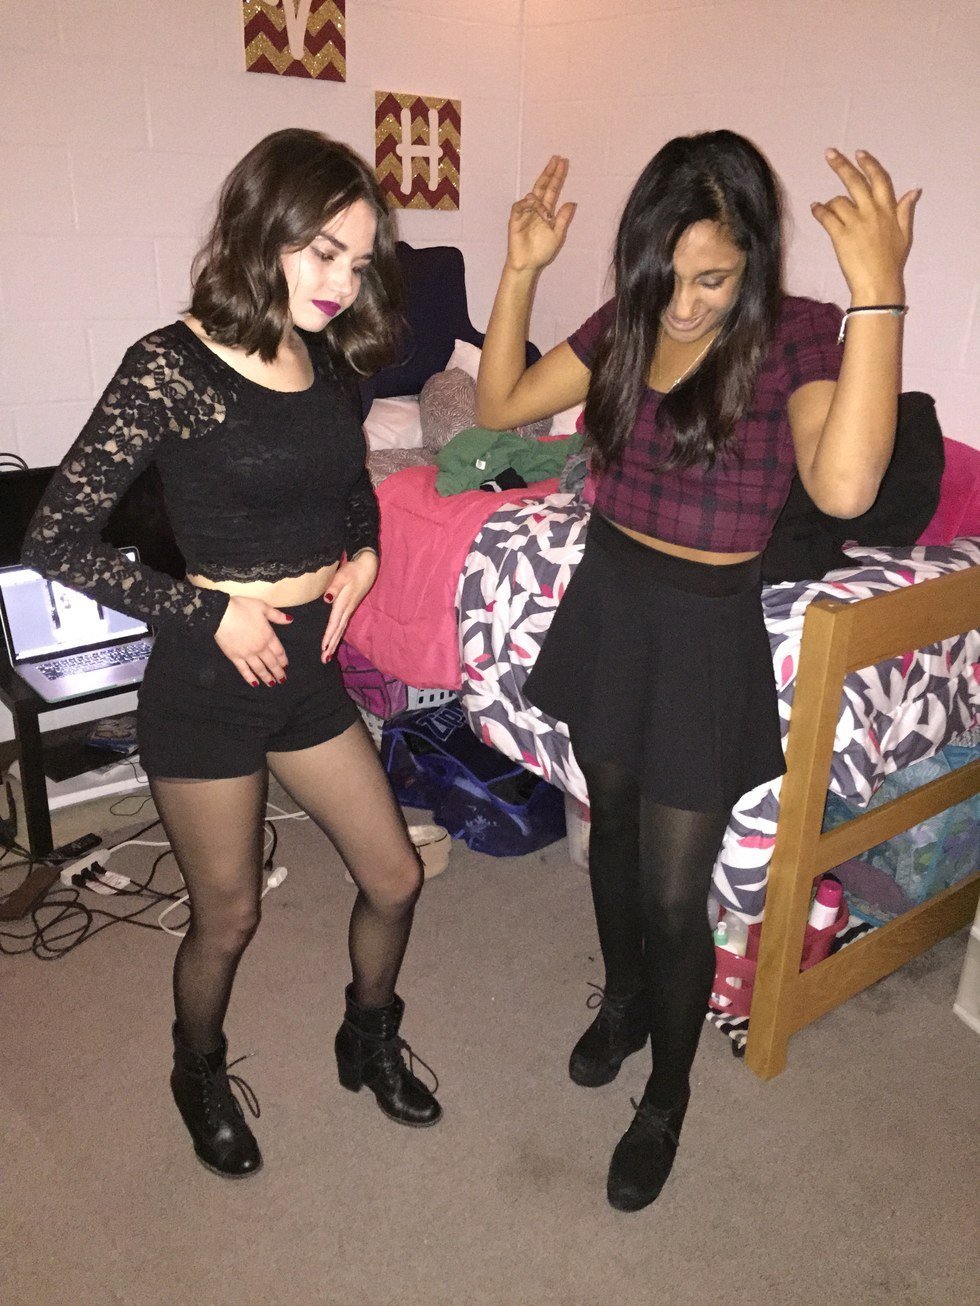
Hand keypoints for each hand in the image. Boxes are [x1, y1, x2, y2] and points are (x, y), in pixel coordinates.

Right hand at [213, 594, 290, 686]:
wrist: (222, 613)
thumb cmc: (242, 607)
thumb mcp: (263, 607)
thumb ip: (277, 616)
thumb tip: (290, 620)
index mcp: (268, 635)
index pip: (279, 651)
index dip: (283, 659)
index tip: (286, 666)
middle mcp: (260, 647)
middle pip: (271, 662)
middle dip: (278, 672)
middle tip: (282, 679)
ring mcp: (247, 654)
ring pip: (260, 669)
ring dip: (267, 677)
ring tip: (272, 683)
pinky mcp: (235, 657)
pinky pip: (244, 670)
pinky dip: (250, 678)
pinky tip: (255, 684)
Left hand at [321, 550, 378, 661]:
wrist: (367, 567)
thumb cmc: (353, 570)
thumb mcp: (342, 576)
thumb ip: (334, 588)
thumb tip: (327, 599)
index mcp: (343, 604)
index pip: (334, 624)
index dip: (328, 636)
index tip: (323, 648)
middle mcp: (346, 610)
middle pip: (338, 631)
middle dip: (331, 645)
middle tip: (324, 660)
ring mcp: (348, 610)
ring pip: (340, 630)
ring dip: (334, 643)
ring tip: (328, 656)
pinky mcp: (349, 608)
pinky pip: (342, 625)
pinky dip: (337, 635)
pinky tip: (333, 641)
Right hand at [507, 155, 576, 273]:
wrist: (528, 264)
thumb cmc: (542, 252)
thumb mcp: (558, 235)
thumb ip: (564, 219)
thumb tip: (572, 202)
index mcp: (546, 212)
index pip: (552, 189)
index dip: (557, 177)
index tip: (563, 163)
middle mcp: (536, 209)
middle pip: (542, 186)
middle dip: (549, 173)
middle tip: (556, 159)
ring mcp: (525, 213)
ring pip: (531, 196)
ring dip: (539, 200)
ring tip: (545, 215)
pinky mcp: (515, 219)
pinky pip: (519, 206)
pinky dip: (526, 204)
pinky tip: (531, 206)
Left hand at [811, 148, 919, 301]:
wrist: (878, 284)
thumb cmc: (891, 262)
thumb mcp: (905, 234)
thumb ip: (905, 210)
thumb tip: (913, 190)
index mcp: (888, 210)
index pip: (879, 179)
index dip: (869, 164)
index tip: (859, 153)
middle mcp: (872, 212)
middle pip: (855, 182)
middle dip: (841, 165)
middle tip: (829, 153)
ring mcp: (855, 223)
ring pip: (838, 201)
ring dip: (830, 202)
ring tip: (825, 208)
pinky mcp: (840, 236)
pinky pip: (826, 217)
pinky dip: (818, 211)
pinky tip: (814, 209)